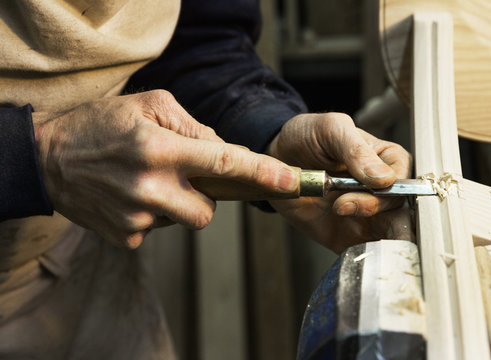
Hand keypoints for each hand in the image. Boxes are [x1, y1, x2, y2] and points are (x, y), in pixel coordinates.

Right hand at [33, 90, 297, 248]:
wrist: (48, 159)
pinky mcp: (126, 237)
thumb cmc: (100, 125)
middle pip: (208, 210)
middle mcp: (151, 187)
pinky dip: (154, 215)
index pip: (224, 163)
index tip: (291, 181)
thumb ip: (192, 125)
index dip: (262, 173)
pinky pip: (159, 230)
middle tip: (180, 176)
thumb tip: (225, 150)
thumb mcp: (148, 105)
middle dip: (205, 196)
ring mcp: (137, 217)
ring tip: (151, 183)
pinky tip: (132, 196)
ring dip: (179, 204)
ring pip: (186, 221)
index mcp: (160, 148)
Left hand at [267, 113, 411, 252]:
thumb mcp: (330, 130)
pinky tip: (346, 241)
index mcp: (385, 159)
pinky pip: (367, 252)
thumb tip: (384, 178)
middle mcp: (381, 189)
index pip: (405, 177)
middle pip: (400, 207)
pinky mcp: (351, 237)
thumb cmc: (306, 138)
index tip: (370, 186)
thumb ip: (356, 150)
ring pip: (391, 233)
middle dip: (376, 209)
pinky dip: (365, 254)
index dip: (392, 186)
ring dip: (374, 234)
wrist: (275, 163)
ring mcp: (368, 215)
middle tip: (342, 205)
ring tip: (340, 216)